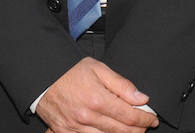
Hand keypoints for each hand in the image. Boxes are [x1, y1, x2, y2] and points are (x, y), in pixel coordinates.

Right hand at [36, 57, 156, 132]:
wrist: (43, 76)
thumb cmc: (69, 70)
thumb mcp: (96, 68)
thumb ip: (121, 83)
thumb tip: (141, 98)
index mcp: (97, 99)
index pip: (130, 116)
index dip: (145, 119)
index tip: (152, 118)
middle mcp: (88, 117)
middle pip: (123, 131)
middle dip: (138, 129)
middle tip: (145, 125)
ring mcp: (77, 128)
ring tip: (131, 129)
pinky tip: (111, 132)